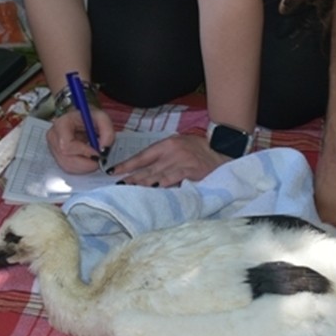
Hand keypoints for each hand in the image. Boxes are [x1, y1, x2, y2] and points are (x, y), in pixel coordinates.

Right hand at [45, 107, 114, 174]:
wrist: (81, 119)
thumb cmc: (89, 117)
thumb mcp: (102, 118)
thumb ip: (107, 131)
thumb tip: (104, 148)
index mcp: (61, 124)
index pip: (66, 145)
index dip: (84, 152)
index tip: (97, 152)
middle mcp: (54, 137)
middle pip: (66, 159)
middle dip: (86, 163)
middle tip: (98, 159)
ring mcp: (53, 147)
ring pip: (67, 166)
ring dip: (84, 167)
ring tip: (94, 158)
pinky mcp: (57, 156)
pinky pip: (68, 168)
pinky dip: (81, 168)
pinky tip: (88, 160)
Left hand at [107, 134, 226, 186]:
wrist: (222, 151)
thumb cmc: (199, 150)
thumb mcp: (179, 147)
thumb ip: (163, 156)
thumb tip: (143, 170)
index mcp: (167, 144)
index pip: (142, 156)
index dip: (127, 164)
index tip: (113, 172)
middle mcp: (171, 151)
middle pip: (146, 168)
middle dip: (131, 178)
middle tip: (117, 186)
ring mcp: (180, 161)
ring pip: (156, 175)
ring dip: (141, 184)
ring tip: (128, 191)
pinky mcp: (190, 170)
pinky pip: (172, 179)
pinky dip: (161, 185)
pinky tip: (151, 190)